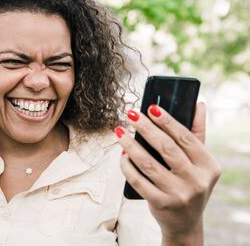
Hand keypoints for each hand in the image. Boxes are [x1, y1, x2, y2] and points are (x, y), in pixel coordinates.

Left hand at [116, 103, 220, 242]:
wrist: (185, 223)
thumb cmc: (190, 184)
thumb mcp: (200, 163)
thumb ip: (197, 133)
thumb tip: (198, 104)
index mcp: (208, 166)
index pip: (185, 138)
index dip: (167, 121)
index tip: (151, 107)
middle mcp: (196, 181)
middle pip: (166, 148)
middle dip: (146, 128)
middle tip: (131, 114)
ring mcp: (178, 194)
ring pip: (148, 164)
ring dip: (130, 145)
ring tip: (119, 131)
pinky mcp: (161, 204)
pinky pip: (138, 180)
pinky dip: (127, 166)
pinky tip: (121, 154)